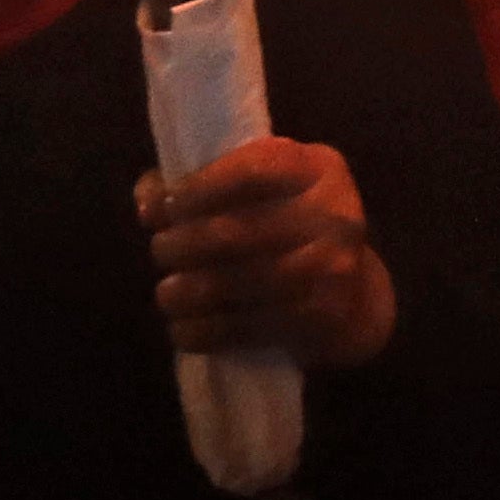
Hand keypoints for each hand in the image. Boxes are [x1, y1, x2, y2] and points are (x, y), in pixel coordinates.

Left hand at [140, 138, 396, 370]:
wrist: (351, 293)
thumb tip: (148, 202)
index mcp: (317, 168)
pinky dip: (204, 330)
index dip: (198, 189)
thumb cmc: (286, 227)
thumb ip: (199, 184)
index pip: (252, 171)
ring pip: (239, 283)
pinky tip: (183, 328)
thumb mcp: (258, 190)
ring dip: (187, 293)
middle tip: (160, 251)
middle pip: (237, 233)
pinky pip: (248, 326)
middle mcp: (335, 213)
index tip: (166, 207)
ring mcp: (334, 267)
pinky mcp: (322, 315)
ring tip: (167, 294)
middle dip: (182, 246)